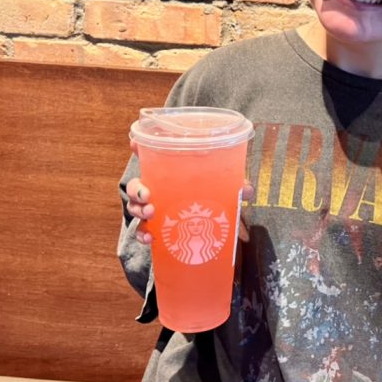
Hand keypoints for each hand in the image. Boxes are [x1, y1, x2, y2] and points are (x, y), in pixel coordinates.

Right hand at [127, 141, 255, 244]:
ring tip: (151, 212)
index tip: (134, 143)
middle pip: (136, 185)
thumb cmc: (213, 201)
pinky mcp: (156, 230)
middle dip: (136, 189)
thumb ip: (235, 186)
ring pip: (135, 206)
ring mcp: (154, 210)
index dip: (139, 147)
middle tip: (148, 195)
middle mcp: (158, 189)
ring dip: (138, 209)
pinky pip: (142, 232)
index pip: (151, 156)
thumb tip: (247, 190)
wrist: (211, 232)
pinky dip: (143, 235)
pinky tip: (150, 238)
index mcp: (171, 174)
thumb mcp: (224, 190)